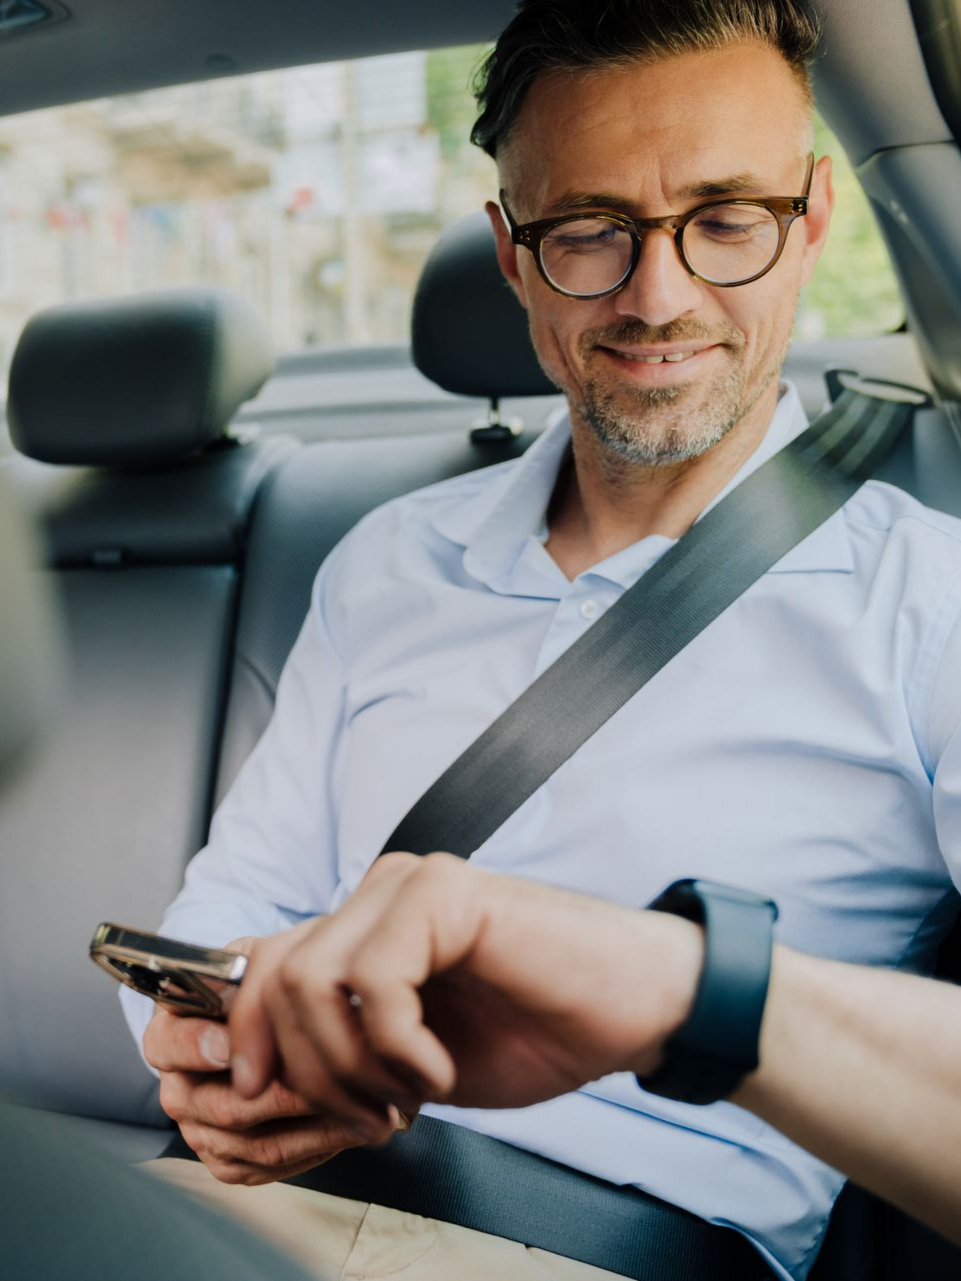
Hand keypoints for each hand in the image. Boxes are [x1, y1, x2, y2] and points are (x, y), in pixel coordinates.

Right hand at [143, 935, 396, 1184]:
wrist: (288, 1022)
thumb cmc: (276, 986)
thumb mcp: (264, 960)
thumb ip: (262, 973)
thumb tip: (273, 1001)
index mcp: (171, 1030)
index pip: (169, 1045)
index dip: (199, 1046)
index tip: (233, 1044)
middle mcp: (179, 1087)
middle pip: (224, 1106)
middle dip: (290, 1094)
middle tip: (340, 1077)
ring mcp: (202, 1131)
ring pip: (256, 1142)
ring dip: (318, 1125)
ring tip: (369, 1104)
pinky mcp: (230, 1163)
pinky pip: (272, 1165)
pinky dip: (318, 1147)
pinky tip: (354, 1122)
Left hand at [229, 853, 703, 1116]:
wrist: (631, 1009)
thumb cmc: (533, 1030)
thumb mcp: (410, 1056)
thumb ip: (342, 1043)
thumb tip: (255, 1070)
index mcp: (366, 925)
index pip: (262, 965)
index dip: (245, 1035)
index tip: (265, 1095)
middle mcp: (380, 893)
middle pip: (276, 977)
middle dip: (309, 1071)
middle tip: (371, 1117)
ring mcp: (409, 885)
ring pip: (312, 979)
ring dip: (352, 1065)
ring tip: (408, 1096)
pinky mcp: (443, 893)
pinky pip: (375, 981)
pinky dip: (399, 1048)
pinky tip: (441, 1070)